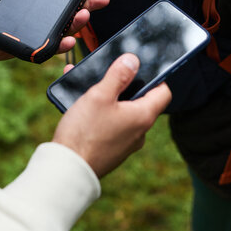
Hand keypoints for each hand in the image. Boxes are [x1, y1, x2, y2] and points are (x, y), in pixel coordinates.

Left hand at [0, 0, 109, 60]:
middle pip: (72, 8)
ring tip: (86, 13)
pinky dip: (62, 45)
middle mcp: (41, 13)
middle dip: (91, 1)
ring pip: (66, 27)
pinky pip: (50, 48)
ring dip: (80, 21)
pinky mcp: (31, 47)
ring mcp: (38, 31)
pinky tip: (69, 39)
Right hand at [53, 54, 171, 177]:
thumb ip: (118, 75)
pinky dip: (101, 114)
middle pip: (140, 101)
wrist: (67, 170)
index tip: (143, 67)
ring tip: (89, 89)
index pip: (164, 92)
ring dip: (109, 99)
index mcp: (143, 117)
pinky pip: (111, 126)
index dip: (157, 76)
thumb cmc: (84, 133)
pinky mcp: (111, 151)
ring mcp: (126, 144)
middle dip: (124, 86)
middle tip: (109, 75)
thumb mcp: (100, 95)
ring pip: (122, 113)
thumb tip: (133, 60)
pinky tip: (82, 108)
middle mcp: (139, 132)